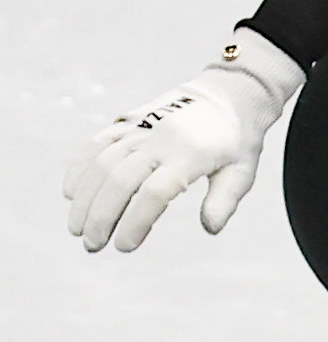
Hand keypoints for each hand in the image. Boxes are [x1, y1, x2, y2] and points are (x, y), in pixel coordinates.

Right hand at [64, 29, 305, 251]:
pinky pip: (96, 142)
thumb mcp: (243, 171)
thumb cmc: (237, 142)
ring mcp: (142, 128)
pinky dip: (79, 167)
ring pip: (101, 163)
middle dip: (101, 217)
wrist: (229, 95)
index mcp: (190, 155)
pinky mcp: (129, 121)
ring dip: (84, 198)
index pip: (154, 193)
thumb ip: (225, 200)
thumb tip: (210, 228)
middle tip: (93, 245)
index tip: (124, 246)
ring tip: (77, 228)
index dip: (135, 222)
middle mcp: (161, 140)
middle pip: (120, 181)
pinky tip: (71, 192)